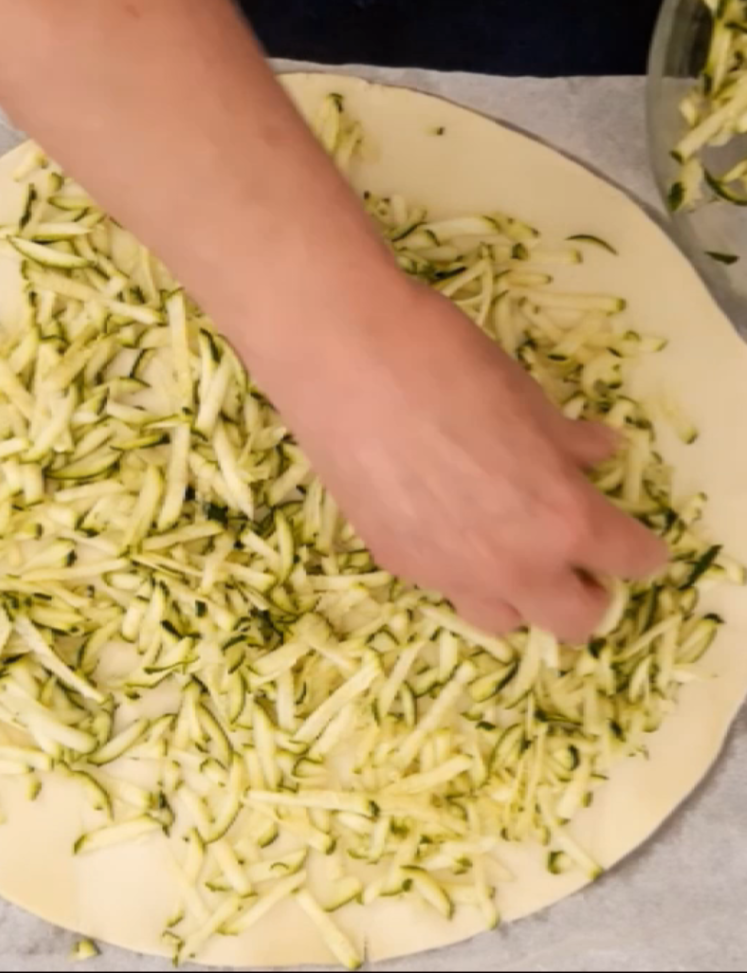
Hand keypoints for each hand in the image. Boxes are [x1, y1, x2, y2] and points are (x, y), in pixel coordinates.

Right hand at [259, 269, 666, 643]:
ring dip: (518, 594)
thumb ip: (567, 442)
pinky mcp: (392, 561)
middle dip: (585, 592)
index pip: (630, 561)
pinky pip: (442, 585)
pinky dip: (457, 567)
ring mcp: (445, 573)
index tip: (630, 537)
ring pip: (502, 620)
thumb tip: (596, 454)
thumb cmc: (448, 361)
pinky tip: (437, 517)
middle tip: (571, 552)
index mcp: (562, 519)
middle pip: (574, 621)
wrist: (344, 361)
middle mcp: (510, 565)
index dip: (638, 549)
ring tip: (502, 546)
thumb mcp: (526, 396)